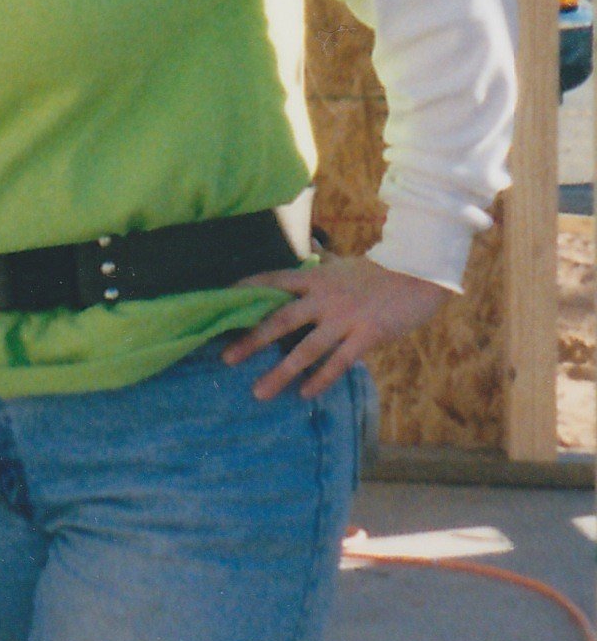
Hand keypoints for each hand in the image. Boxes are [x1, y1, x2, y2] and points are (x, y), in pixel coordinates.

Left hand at [220, 255, 450, 400]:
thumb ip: (325, 262)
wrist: (419, 275)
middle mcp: (324, 297)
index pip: (273, 281)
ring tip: (259, 391)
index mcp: (316, 277)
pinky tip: (304, 393)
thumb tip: (313, 247)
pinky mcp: (367, 335)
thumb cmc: (380, 271)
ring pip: (305, 348)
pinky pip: (338, 362)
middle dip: (251, 340)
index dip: (247, 290)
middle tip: (225, 357)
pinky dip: (320, 379)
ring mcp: (344, 317)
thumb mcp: (346, 264)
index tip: (221, 301)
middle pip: (279, 319)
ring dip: (281, 371)